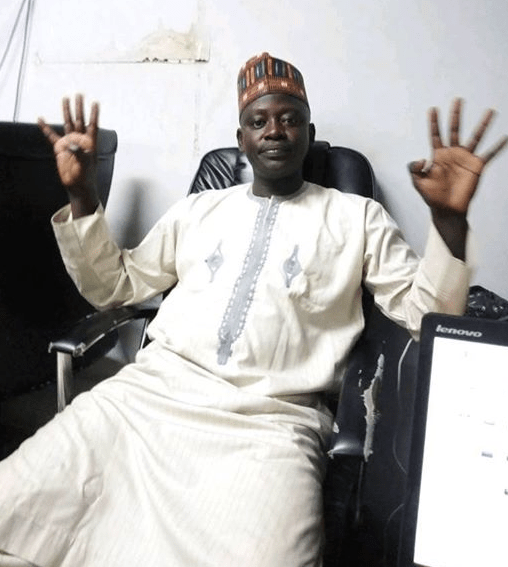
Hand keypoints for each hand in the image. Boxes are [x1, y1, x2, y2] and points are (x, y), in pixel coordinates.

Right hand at [38, 94, 99, 216]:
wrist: (78, 187)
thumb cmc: (86, 177)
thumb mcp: (85, 165)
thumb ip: (80, 153)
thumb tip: (73, 142)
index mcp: (90, 143)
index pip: (93, 125)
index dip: (94, 114)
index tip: (95, 102)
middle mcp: (80, 140)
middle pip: (80, 120)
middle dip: (79, 107)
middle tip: (79, 94)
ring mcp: (70, 143)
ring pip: (68, 123)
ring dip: (67, 112)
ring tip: (65, 98)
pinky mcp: (61, 149)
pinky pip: (52, 136)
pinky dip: (46, 128)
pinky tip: (41, 119)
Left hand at [409, 98, 507, 214]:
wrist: (446, 209)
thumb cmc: (432, 196)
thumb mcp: (417, 182)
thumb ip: (414, 169)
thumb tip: (422, 158)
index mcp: (438, 155)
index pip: (435, 135)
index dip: (433, 122)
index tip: (432, 109)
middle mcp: (452, 153)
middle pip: (454, 129)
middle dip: (455, 115)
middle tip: (457, 99)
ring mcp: (465, 159)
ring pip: (475, 137)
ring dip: (483, 125)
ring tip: (490, 111)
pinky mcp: (477, 166)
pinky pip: (489, 154)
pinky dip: (497, 146)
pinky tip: (504, 137)